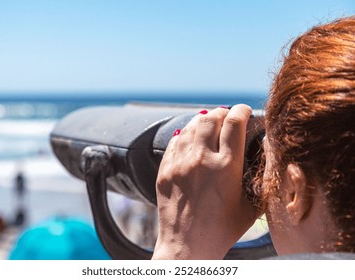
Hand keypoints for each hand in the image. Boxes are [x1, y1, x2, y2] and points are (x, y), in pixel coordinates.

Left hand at [152, 104, 256, 258]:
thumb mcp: (250, 208)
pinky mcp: (165, 171)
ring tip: (210, 123)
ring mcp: (180, 164)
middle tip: (226, 116)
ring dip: (203, 120)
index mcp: (226, 167)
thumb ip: (258, 180)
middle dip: (222, 112)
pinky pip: (175, 141)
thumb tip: (264, 158)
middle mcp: (201, 161)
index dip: (241, 110)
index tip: (244, 110)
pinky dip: (185, 135)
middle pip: (211, 118)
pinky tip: (191, 138)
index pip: (234, 122)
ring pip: (191, 126)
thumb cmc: (222, 230)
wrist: (186, 246)